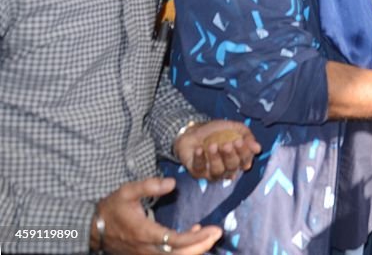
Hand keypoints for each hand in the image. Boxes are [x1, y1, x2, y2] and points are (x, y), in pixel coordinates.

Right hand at [92, 177, 221, 254]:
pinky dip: (185, 250)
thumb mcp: (127, 191)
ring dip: (195, 249)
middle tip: (217, 233)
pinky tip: (194, 235)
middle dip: (201, 246)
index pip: (175, 240)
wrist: (94, 228)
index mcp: (144, 233)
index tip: (213, 229)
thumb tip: (172, 183)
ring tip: (210, 235)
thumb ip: (149, 186)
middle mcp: (147, 249)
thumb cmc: (112, 208)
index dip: (196, 238)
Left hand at [174, 120, 260, 180]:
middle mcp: (227, 169)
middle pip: (232, 168)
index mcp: (238, 160)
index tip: (240, 141)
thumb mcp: (235, 128)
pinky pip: (200, 169)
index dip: (244, 153)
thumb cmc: (217, 131)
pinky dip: (200, 159)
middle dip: (230, 156)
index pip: (245, 161)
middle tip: (227, 144)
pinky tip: (199, 149)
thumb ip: (247, 137)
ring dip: (216, 158)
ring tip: (213, 146)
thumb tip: (258, 148)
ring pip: (217, 171)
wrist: (195, 131)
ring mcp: (211, 172)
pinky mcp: (197, 172)